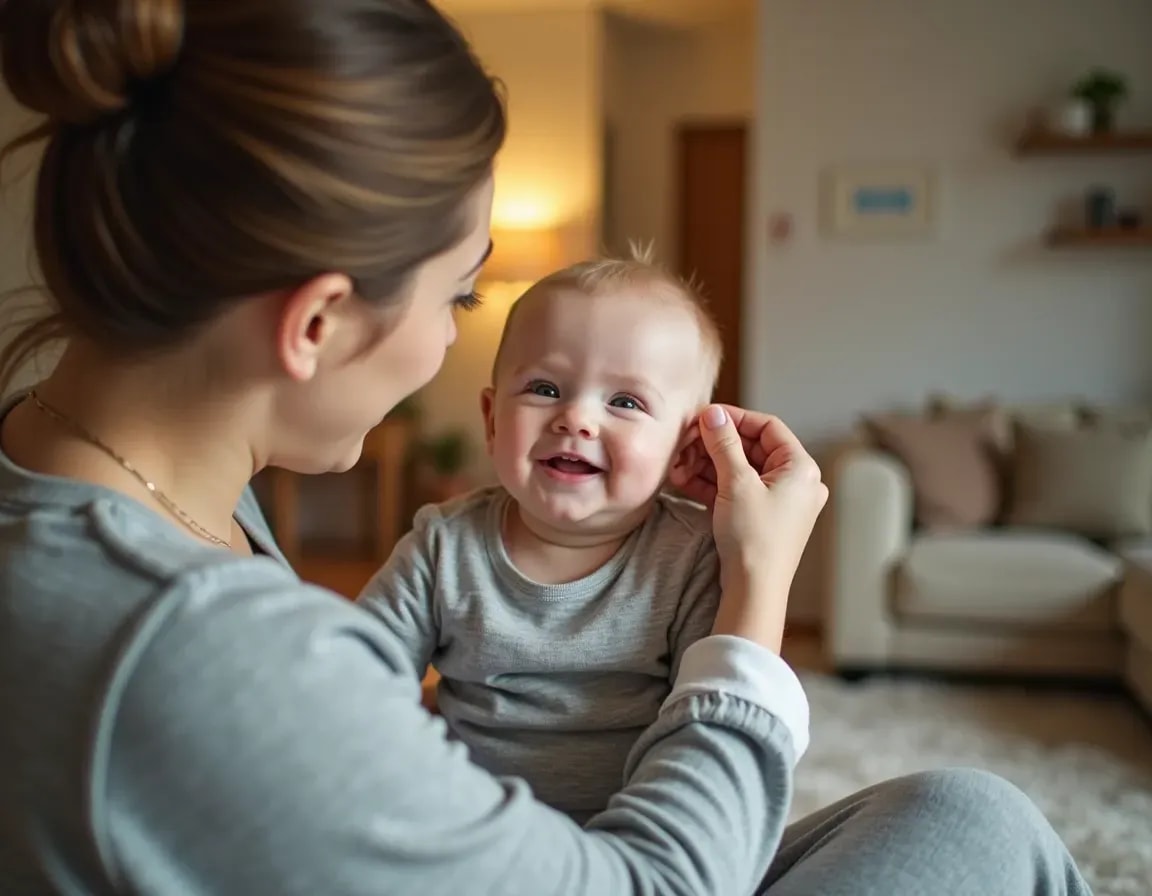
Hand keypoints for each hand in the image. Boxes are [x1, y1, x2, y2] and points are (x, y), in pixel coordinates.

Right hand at [670, 405, 828, 647]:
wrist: (754, 591)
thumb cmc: (754, 540)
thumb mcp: (736, 484)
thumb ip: (724, 444)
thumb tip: (713, 414)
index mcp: (801, 469)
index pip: (767, 427)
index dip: (734, 419)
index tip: (705, 418)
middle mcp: (796, 483)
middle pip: (752, 448)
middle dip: (715, 446)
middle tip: (687, 443)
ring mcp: (780, 502)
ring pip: (741, 470)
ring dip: (708, 465)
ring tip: (679, 466)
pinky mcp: (762, 518)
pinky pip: (737, 491)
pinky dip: (713, 485)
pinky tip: (685, 482)